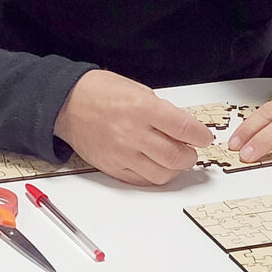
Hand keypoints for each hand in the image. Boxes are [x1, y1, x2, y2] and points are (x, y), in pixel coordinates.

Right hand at [54, 70, 213, 185]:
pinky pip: (142, 180)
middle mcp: (133, 133)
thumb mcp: (138, 90)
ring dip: (174, 168)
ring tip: (172, 158)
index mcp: (142, 108)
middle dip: (191, 155)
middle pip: (176, 157)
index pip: (184, 129)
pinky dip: (154, 175)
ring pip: (162, 174)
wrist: (67, 104)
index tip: (204, 137)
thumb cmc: (100, 92)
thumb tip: (183, 129)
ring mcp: (122, 153)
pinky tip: (154, 164)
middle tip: (190, 150)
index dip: (201, 136)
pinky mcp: (113, 167)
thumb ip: (162, 111)